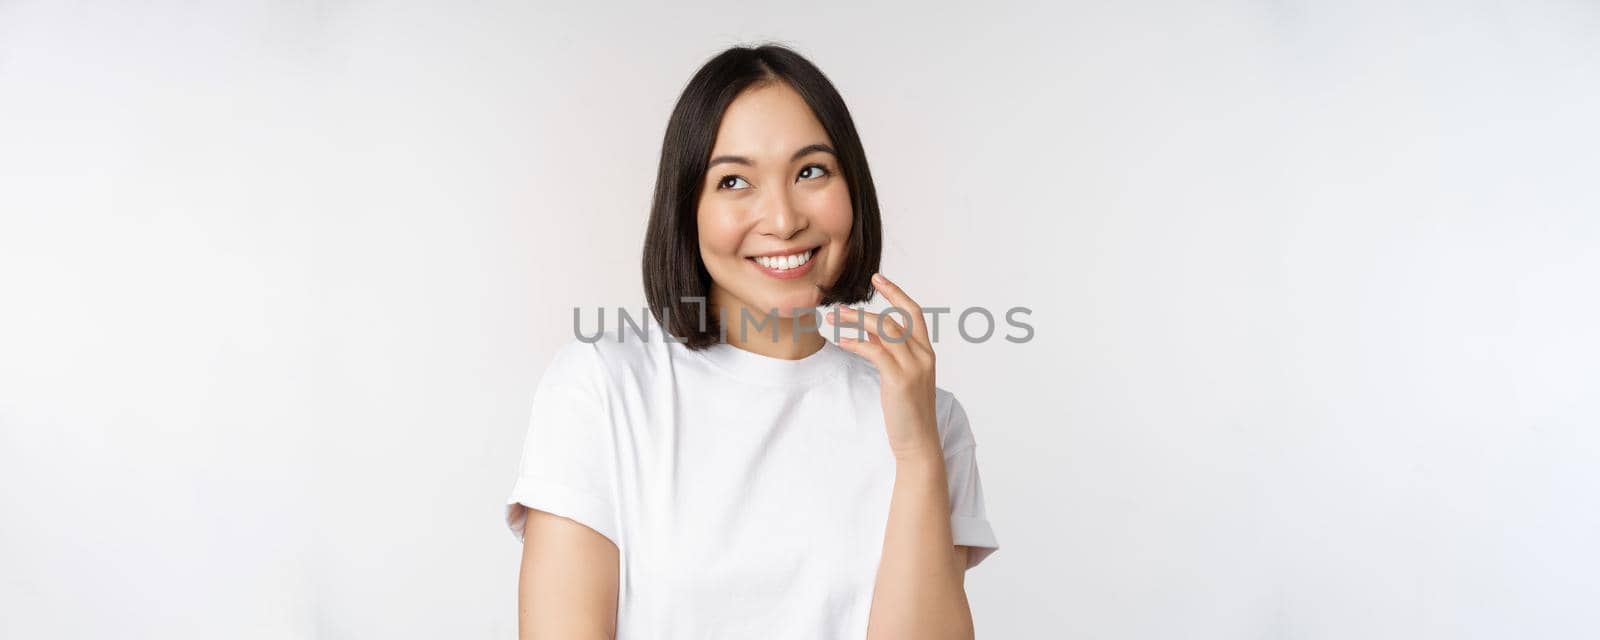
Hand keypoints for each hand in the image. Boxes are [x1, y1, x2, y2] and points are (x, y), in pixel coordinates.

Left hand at [830, 272, 941, 462]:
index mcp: (926, 352)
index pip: (913, 312)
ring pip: (884, 331)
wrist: (918, 442)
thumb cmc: (907, 411)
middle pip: (895, 318)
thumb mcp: (901, 376)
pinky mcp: (900, 380)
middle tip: (838, 305)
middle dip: (866, 307)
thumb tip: (866, 333)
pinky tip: (841, 341)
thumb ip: (889, 353)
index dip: (896, 293)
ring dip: (855, 322)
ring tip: (832, 320)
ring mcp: (914, 367)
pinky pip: (875, 352)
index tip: (878, 278)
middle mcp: (923, 355)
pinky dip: (856, 343)